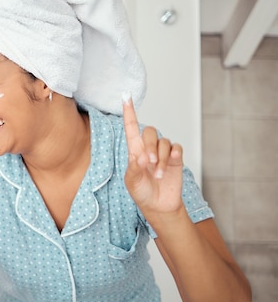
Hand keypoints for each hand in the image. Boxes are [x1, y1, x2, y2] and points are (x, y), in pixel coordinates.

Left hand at [123, 96, 183, 217]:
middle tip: (149, 163)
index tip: (125, 96)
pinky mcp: (176, 158)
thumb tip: (143, 155)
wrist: (158, 205)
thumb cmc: (141, 192)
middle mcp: (148, 148)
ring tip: (157, 174)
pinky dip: (173, 154)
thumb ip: (135, 168)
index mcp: (133, 151)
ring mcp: (163, 152)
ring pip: (164, 142)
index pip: (131, 127)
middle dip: (150, 146)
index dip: (129, 112)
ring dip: (161, 157)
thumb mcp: (132, 182)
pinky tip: (171, 161)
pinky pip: (176, 147)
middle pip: (149, 132)